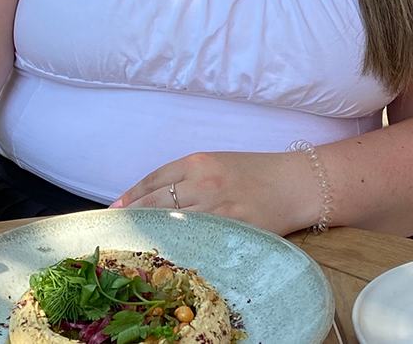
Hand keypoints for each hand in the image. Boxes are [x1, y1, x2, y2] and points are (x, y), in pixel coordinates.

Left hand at [111, 150, 314, 235]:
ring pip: (173, 222)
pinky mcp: (232, 229)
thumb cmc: (258, 172)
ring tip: (135, 242)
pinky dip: (179, 244)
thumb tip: (156, 197)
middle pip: (157, 202)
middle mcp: (204, 182)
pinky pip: (197, 239)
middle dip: (133, 216)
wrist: (297, 183)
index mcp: (199, 162)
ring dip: (151, 233)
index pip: (155, 179)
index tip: (116, 208)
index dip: (132, 195)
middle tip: (117, 228)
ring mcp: (218, 208)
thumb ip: (189, 177)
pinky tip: (168, 251)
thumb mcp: (219, 163)